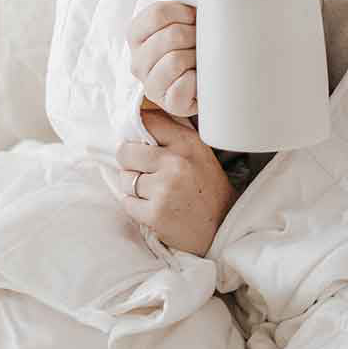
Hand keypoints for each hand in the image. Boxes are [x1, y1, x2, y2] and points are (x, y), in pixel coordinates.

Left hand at [115, 109, 238, 255]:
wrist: (223, 228)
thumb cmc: (208, 189)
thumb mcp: (199, 153)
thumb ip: (174, 137)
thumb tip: (141, 120)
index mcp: (187, 143)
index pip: (147, 123)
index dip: (137, 133)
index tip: (139, 143)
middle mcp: (175, 163)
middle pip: (126, 152)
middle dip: (130, 162)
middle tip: (143, 171)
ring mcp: (164, 189)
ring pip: (125, 178)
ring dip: (132, 186)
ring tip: (152, 191)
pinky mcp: (155, 214)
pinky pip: (127, 203)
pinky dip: (136, 206)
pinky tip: (152, 207)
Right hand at [126, 0, 201, 117]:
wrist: (210, 75)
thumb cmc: (195, 37)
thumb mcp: (190, 7)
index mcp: (137, 33)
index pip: (155, 14)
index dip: (182, 11)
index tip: (196, 14)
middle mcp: (137, 60)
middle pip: (170, 36)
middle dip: (194, 34)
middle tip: (202, 38)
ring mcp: (151, 84)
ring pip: (175, 61)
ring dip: (196, 56)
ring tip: (201, 57)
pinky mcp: (168, 103)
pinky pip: (181, 89)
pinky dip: (196, 81)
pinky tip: (200, 78)